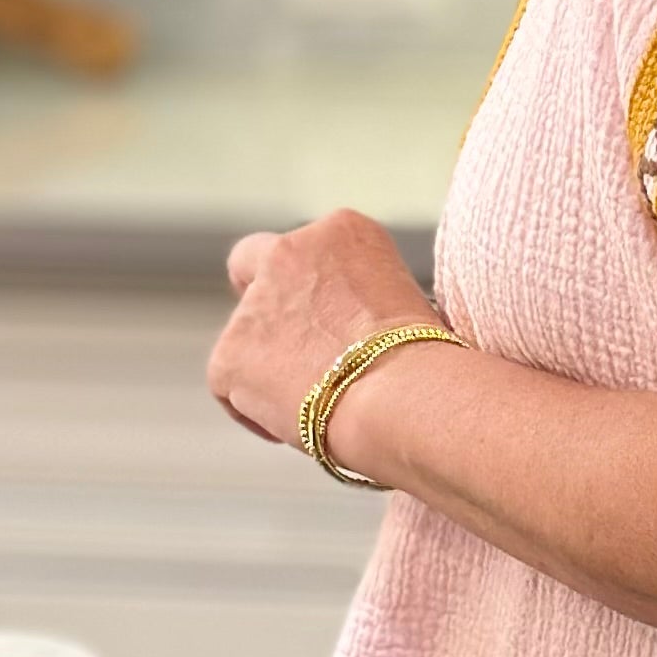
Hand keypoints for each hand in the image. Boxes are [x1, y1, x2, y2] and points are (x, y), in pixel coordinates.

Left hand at [208, 209, 437, 459]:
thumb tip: (353, 336)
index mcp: (343, 232)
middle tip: (285, 344)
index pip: (308, 249)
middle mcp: (289, 252)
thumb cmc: (427, 362)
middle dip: (261, 298)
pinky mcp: (229, 354)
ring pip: (245, 336)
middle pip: (252, 266)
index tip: (328, 318)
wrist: (403, 396)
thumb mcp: (410, 303)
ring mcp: (253, 304)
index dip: (311, 283)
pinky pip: (228, 385)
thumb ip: (364, 302)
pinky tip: (296, 425)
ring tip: (321, 402)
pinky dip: (255, 408)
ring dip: (271, 365)